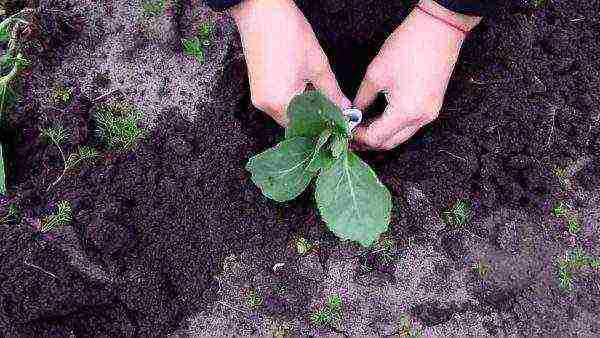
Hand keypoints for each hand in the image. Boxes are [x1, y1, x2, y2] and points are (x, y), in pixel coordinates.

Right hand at [230, 0, 350, 125]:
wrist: (260, 10)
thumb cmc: (287, 33)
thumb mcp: (317, 64)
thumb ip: (332, 91)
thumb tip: (343, 107)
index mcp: (280, 103)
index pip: (307, 126)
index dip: (324, 124)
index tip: (338, 120)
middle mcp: (266, 105)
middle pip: (295, 121)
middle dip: (314, 115)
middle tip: (334, 108)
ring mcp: (259, 97)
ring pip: (287, 112)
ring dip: (304, 106)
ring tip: (321, 94)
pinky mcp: (257, 87)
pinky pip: (278, 101)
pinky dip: (293, 98)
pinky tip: (305, 85)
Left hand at [352, 0, 480, 150]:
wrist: (439, 29)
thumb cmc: (409, 46)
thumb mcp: (376, 74)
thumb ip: (362, 99)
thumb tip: (353, 113)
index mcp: (405, 113)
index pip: (376, 138)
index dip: (358, 136)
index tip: (346, 129)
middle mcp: (421, 119)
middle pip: (390, 143)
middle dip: (369, 141)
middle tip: (352, 134)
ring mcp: (429, 114)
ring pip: (401, 136)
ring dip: (381, 135)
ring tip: (363, 127)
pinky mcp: (432, 106)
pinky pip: (410, 126)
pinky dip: (393, 126)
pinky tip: (379, 118)